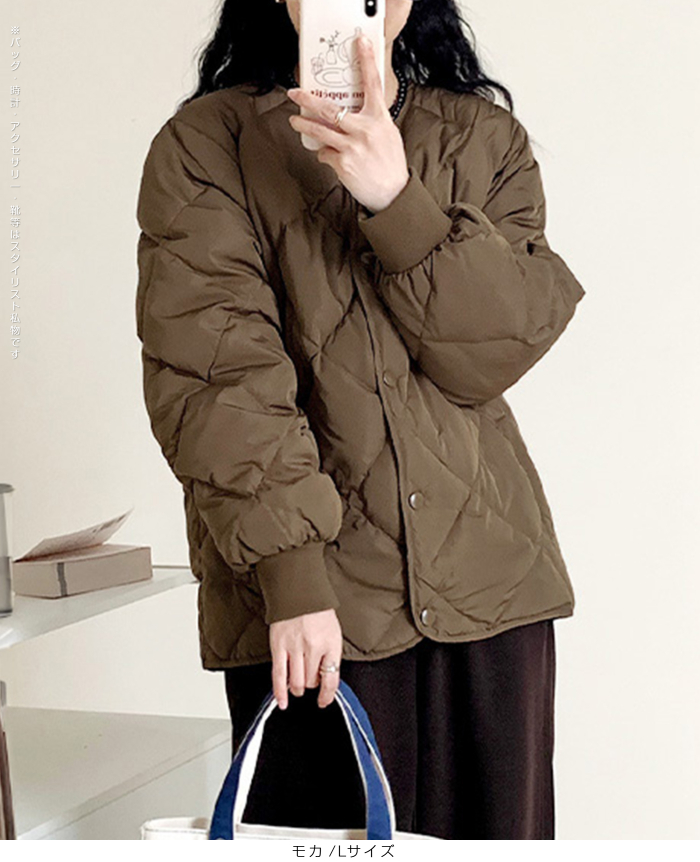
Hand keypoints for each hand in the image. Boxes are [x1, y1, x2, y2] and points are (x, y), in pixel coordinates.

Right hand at [269, 608, 342, 709]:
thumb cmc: (317, 611)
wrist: (298, 592)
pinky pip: (279, 675)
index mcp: (331, 644)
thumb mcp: (333, 632)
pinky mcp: (278, 647)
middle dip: (311, 685)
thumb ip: (330, 655)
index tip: (323, 701)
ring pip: (296, 682)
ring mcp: (295, 648)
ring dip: (297, 688)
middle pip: (312, 682)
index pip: (331, 679)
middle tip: (309, 680)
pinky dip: (280, 692)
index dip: (327, 695)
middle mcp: (314, 648)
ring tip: (297, 685)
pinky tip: (282, 701)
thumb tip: (325, 679)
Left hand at [287, 35, 409, 212]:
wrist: (393, 193)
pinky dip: (326, 155)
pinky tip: (334, 159)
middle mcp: (364, 129)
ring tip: (295, 121)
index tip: (360, 41)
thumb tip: (350, 113)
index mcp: (379, 118)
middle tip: (295, 93)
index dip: (366, 60)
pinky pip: (325, 154)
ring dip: (304, 125)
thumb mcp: (387, 134)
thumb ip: (371, 121)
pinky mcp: (343, 164)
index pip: (372, 84)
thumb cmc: (390, 163)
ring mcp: (352, 147)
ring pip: (319, 131)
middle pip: (330, 108)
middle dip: (308, 100)